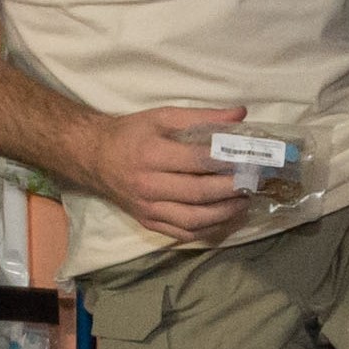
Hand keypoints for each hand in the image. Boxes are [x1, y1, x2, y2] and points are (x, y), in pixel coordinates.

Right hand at [75, 105, 258, 245]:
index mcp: (152, 155)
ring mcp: (148, 209)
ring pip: (193, 220)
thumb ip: (202, 117)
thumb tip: (239, 115)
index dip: (227, 161)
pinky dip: (208, 229)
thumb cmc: (131, 133)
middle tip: (254, 182)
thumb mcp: (163, 116)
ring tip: (244, 201)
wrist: (94, 158)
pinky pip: (183, 233)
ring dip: (224, 214)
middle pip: (199, 194)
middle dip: (232, 189)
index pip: (197, 161)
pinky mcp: (148, 223)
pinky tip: (224, 217)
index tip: (250, 159)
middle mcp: (148, 186)